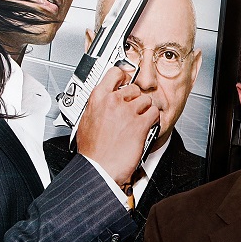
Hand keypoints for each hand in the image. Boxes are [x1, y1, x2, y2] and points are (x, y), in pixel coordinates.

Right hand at [76, 67, 158, 184]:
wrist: (99, 168)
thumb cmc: (92, 152)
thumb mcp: (85, 122)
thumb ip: (96, 108)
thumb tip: (101, 105)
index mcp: (97, 98)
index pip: (114, 73)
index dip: (123, 77)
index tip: (126, 80)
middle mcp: (113, 101)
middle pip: (134, 88)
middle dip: (136, 98)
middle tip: (134, 109)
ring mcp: (128, 112)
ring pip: (147, 100)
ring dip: (146, 109)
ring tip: (141, 119)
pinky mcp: (140, 124)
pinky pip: (155, 113)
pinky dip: (154, 118)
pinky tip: (148, 125)